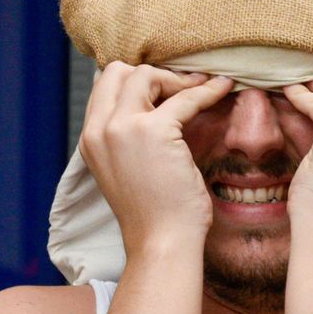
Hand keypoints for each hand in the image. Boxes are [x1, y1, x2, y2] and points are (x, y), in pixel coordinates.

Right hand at [78, 62, 234, 254]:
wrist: (162, 241)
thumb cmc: (155, 212)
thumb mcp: (129, 168)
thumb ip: (130, 138)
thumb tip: (156, 108)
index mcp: (90, 138)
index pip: (105, 85)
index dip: (138, 81)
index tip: (168, 89)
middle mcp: (99, 129)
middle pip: (120, 71)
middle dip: (155, 75)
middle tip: (185, 88)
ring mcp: (122, 128)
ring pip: (146, 74)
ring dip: (178, 79)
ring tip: (204, 88)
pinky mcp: (152, 131)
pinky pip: (184, 97)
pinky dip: (206, 90)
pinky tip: (222, 88)